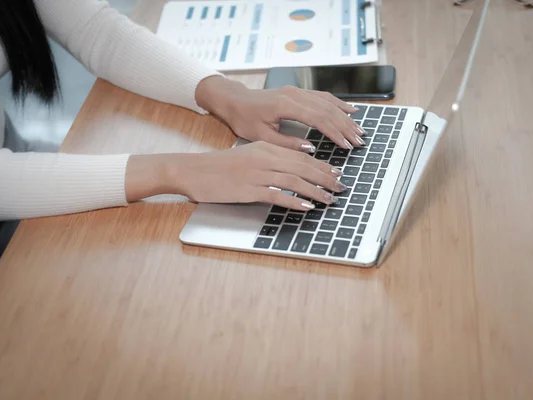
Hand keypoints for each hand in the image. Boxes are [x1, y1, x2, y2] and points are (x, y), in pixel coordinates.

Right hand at [125, 142, 346, 210]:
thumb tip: (292, 170)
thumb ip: (270, 160)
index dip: (321, 166)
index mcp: (265, 147)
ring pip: (294, 181)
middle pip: (303, 167)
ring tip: (330, 199)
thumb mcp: (247, 156)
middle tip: (341, 187)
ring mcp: (257, 173)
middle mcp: (264, 157)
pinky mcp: (249, 189)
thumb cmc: (218, 167)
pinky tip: (306, 206)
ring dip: (316, 191)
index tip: (335, 174)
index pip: (300, 156)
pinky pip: (277, 195)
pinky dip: (294, 201)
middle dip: (325, 178)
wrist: (192, 170)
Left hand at [195, 76, 365, 152]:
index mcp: (286, 105)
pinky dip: (338, 104)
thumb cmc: (244, 119)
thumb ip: (287, 143)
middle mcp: (295, 94)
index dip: (335, 133)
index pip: (318, 118)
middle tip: (359, 141)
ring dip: (345, 117)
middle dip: (345, 126)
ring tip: (359, 130)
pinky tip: (350, 111)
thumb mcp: (262, 136)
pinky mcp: (298, 92)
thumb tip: (310, 149)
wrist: (235, 100)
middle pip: (327, 110)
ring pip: (328, 102)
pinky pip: (323, 96)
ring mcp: (298, 91)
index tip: (346, 145)